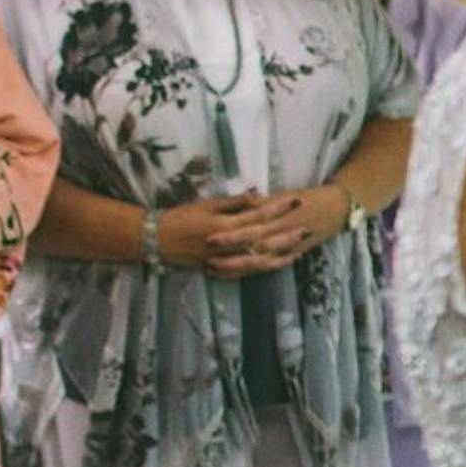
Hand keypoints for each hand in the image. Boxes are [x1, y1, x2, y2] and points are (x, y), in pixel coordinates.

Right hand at [190, 190, 322, 277]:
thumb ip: (233, 202)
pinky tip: (280, 262)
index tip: (296, 200)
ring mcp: (225, 260)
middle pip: (265, 241)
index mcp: (225, 225)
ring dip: (282, 254)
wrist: (157, 240)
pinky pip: (249, 272)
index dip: (279, 208)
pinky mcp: (222, 269)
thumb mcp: (206, 205)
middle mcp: (228, 245)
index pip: (258, 215)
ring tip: (301, 248)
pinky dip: (266, 268)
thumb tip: (257, 194)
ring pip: (260, 260)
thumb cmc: (181, 218)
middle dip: (288, 234)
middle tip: (309, 227)